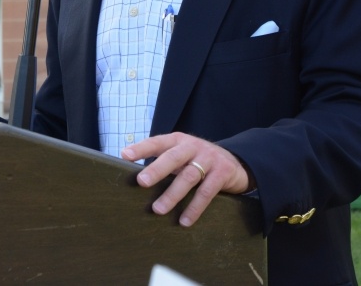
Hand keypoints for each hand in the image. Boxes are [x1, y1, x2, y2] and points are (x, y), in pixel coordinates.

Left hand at [122, 132, 250, 226]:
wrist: (235, 162)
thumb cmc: (198, 160)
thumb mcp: (182, 155)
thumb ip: (164, 161)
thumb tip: (137, 179)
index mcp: (178, 141)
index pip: (157, 142)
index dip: (141, 148)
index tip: (125, 155)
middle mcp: (192, 147)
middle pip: (172, 157)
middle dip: (156, 170)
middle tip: (141, 182)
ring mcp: (209, 159)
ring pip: (189, 176)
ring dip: (172, 194)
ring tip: (158, 209)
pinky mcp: (222, 173)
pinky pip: (206, 192)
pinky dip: (194, 208)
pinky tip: (184, 220)